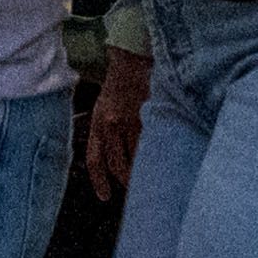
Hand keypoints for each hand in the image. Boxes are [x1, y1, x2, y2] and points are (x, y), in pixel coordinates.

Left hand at [85, 47, 150, 200]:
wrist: (131, 60)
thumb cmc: (119, 85)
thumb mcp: (104, 108)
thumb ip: (107, 131)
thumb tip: (118, 157)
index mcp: (97, 123)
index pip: (94, 160)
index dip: (99, 181)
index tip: (105, 197)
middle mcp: (110, 125)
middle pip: (116, 164)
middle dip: (125, 181)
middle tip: (136, 192)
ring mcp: (130, 121)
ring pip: (135, 158)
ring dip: (142, 172)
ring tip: (152, 181)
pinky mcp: (147, 117)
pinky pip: (151, 144)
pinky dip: (156, 156)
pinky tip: (163, 162)